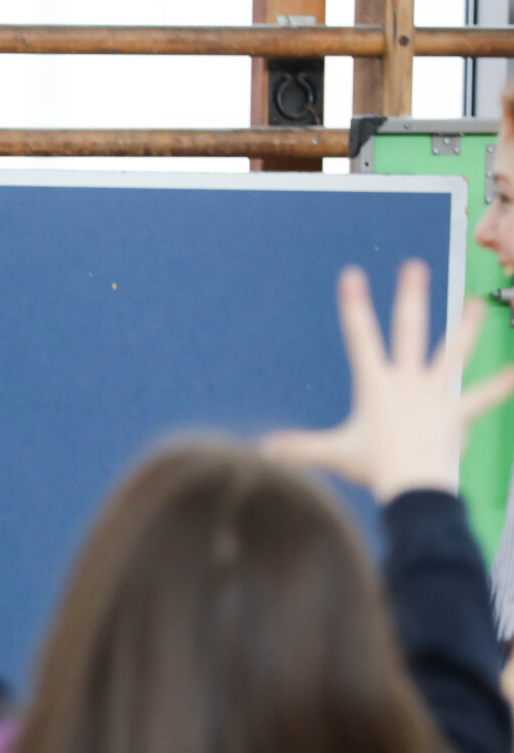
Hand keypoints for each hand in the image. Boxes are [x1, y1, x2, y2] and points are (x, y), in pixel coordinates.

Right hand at [264, 262, 513, 500]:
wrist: (414, 485)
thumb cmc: (373, 468)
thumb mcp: (332, 454)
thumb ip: (298, 448)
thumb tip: (262, 450)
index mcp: (376, 385)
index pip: (361, 338)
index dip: (355, 305)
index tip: (353, 275)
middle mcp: (408, 381)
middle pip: (409, 331)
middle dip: (410, 297)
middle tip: (413, 267)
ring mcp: (436, 395)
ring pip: (454, 353)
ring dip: (466, 327)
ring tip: (476, 303)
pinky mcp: (458, 414)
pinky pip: (485, 397)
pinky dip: (503, 384)